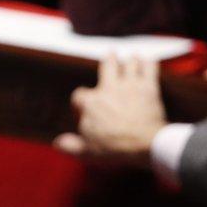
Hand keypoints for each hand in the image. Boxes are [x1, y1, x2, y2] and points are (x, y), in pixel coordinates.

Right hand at [54, 56, 168, 166]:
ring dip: (130, 60)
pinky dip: (149, 63)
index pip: (79, 95)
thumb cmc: (115, 148)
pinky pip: (149, 70)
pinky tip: (149, 59)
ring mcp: (129, 86)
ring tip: (132, 56)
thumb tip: (57, 143)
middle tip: (110, 54)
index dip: (80, 101)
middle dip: (108, 61)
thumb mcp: (88, 151)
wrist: (145, 144)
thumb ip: (71, 146)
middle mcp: (108, 89)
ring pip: (128, 65)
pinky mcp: (148, 88)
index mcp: (90, 103)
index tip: (83, 108)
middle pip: (107, 68)